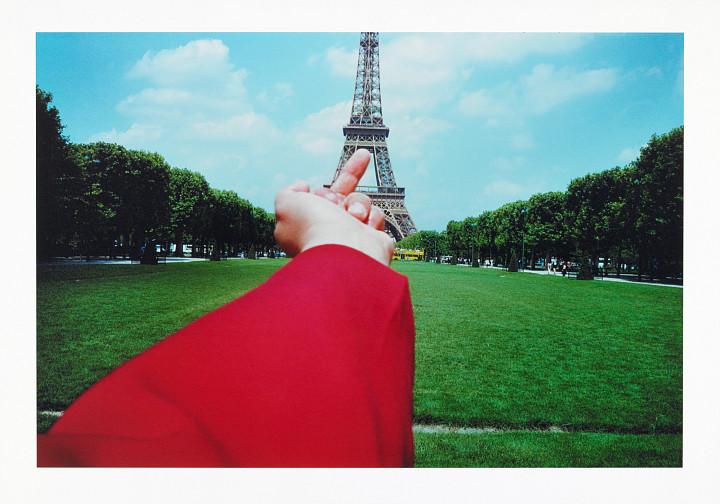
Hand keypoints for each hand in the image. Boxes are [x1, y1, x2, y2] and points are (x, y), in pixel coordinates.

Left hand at [274, 149, 394, 264]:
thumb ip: (289, 192)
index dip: (316, 191)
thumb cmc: (314, 227)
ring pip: (361, 200)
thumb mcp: (286, 203)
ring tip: (354, 216)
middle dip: (353, 172)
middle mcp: (329, 229)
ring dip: (359, 202)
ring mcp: (351, 234)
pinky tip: (365, 226)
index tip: (308, 187)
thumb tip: (303, 186)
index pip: (315, 198)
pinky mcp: (372, 238)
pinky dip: (372, 216)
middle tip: (363, 156)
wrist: (345, 253)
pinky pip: (376, 214)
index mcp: (307, 223)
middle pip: (342, 193)